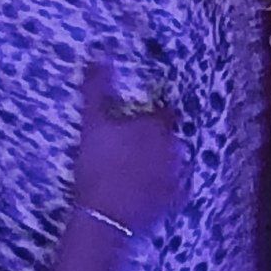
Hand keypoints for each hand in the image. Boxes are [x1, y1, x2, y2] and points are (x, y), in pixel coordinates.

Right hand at [72, 60, 185, 236]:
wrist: (106, 214)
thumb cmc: (100, 165)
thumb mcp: (92, 122)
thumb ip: (97, 87)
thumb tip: (98, 56)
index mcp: (158, 125)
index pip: (162, 112)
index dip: (148, 116)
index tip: (133, 122)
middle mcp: (175, 148)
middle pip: (169, 137)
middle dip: (154, 139)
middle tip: (131, 147)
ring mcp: (178, 176)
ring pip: (173, 162)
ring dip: (160, 162)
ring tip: (136, 170)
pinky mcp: (176, 201)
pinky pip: (174, 190)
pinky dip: (164, 188)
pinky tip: (147, 191)